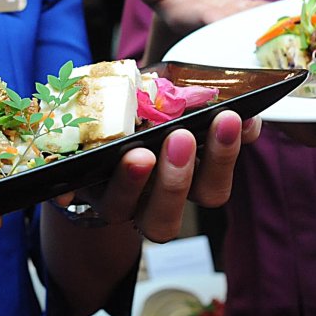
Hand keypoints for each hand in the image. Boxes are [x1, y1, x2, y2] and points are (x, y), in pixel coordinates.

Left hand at [54, 110, 259, 241]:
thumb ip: (202, 106)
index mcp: (180, 181)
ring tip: (140, 153)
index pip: (211, 188)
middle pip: (168, 216)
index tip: (236, 119)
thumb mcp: (170, 99)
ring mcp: (109, 198)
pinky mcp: (72, 188)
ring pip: (122, 210)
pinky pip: (70, 195)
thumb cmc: (140, 108)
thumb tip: (247, 116)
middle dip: (180, 177)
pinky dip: (69, 188)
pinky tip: (68, 178)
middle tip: (183, 137)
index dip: (224, 157)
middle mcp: (146, 201)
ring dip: (135, 183)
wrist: (87, 125)